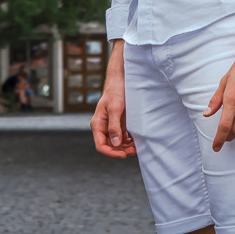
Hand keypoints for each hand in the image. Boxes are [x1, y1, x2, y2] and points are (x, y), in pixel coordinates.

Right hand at [91, 41, 135, 158]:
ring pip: (116, 143)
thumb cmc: (116, 91)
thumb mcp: (115, 108)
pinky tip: (136, 142)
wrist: (122, 79)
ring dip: (125, 148)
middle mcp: (103, 127)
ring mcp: (111, 126)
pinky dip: (129, 142)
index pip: (101, 145)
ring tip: (136, 148)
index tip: (123, 155)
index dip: (111, 153)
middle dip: (120, 151)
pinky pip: (122, 137)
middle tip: (134, 151)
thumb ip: (114, 127)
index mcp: (98, 124)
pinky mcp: (118, 123)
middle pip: (109, 146)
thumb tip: (115, 144)